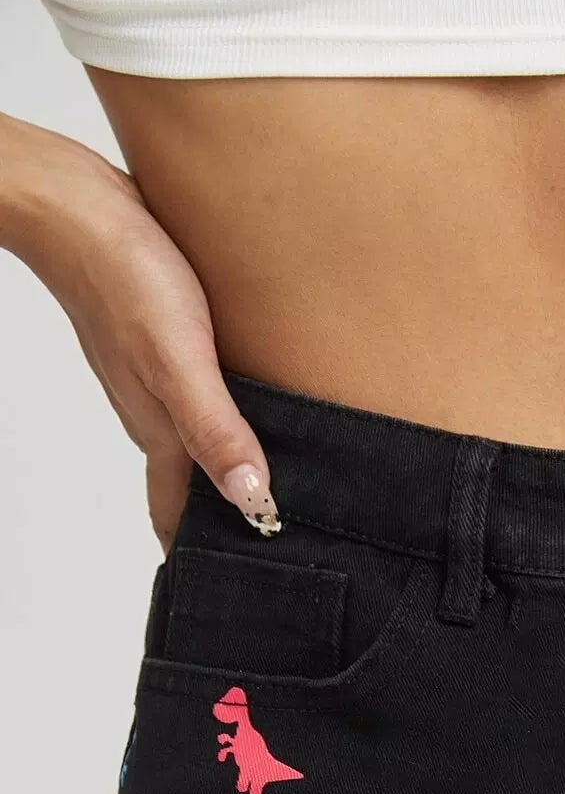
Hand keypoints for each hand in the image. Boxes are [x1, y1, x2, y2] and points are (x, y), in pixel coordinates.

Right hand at [0, 114, 276, 549]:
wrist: (72, 199)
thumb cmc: (123, 273)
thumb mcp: (176, 358)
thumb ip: (213, 428)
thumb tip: (252, 500)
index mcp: (161, 430)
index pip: (181, 515)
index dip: (207, 556)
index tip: (240, 594)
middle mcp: (156, 413)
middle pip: (188, 488)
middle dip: (217, 527)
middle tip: (263, 557)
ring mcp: (154, 378)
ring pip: (192, 444)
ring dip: (221, 476)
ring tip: (263, 501)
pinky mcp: (162, 341)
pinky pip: (195, 399)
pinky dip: (220, 425)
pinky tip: (248, 415)